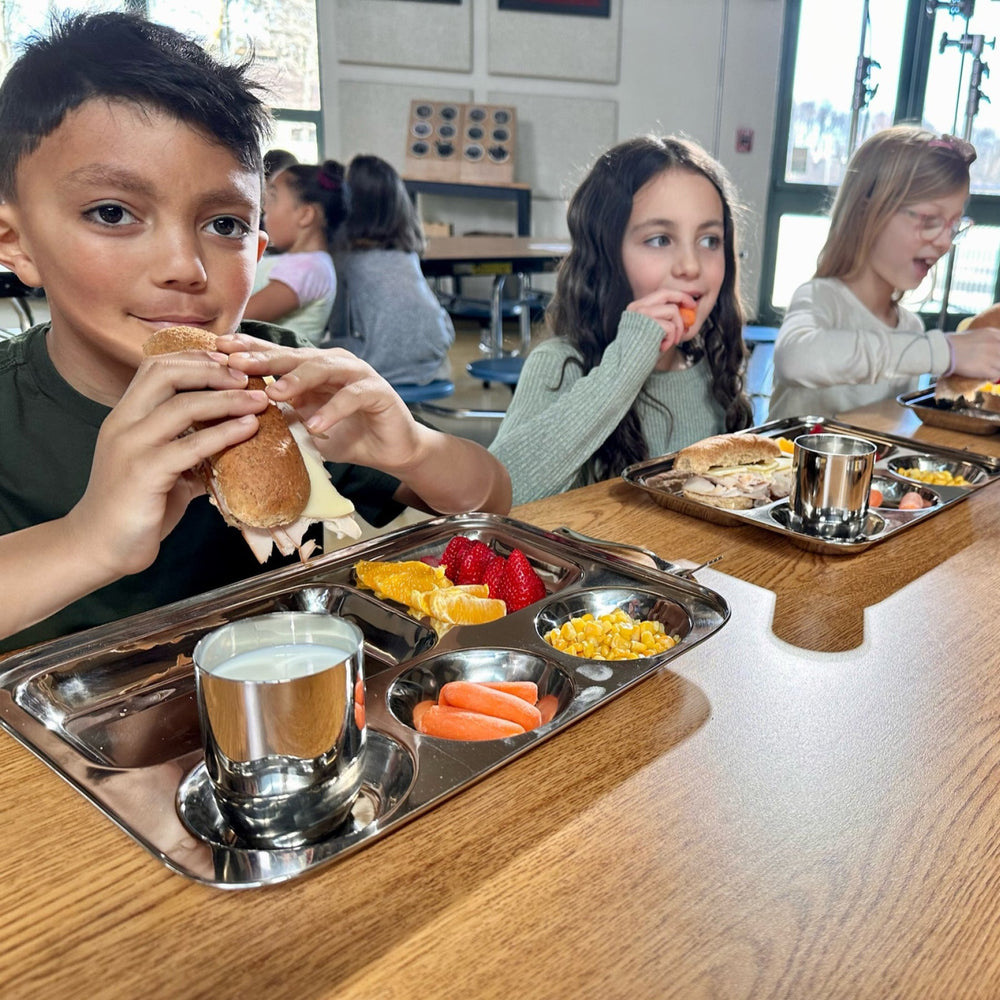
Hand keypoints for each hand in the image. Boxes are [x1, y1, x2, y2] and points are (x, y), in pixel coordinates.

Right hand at [66, 350, 269, 577]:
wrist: (100, 547)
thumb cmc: (136, 507)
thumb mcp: (165, 469)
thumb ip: (191, 450)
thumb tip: (232, 442)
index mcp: (125, 416)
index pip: (156, 368)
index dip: (194, 358)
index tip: (230, 362)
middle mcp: (123, 423)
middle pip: (167, 374)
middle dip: (212, 370)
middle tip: (248, 378)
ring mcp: (131, 446)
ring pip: (182, 406)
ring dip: (227, 399)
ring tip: (258, 400)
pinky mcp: (144, 473)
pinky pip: (191, 446)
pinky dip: (224, 433)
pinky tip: (248, 429)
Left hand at [218, 334, 421, 471]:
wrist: (390, 450)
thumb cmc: (345, 436)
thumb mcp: (304, 426)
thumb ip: (279, 415)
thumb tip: (234, 414)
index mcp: (312, 367)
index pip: (276, 354)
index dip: (247, 350)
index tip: (216, 349)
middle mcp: (333, 363)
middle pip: (294, 356)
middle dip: (263, 358)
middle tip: (235, 363)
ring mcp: (357, 373)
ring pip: (323, 369)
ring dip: (297, 380)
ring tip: (274, 394)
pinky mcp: (378, 391)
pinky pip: (352, 396)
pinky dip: (333, 411)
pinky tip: (315, 426)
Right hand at [626, 289, 697, 353]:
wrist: (628, 367)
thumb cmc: (641, 352)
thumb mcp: (654, 331)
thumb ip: (666, 319)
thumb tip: (687, 313)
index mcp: (637, 307)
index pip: (661, 293)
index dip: (678, 295)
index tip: (690, 303)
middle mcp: (637, 308)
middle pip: (666, 293)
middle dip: (683, 299)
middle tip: (692, 308)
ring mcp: (642, 315)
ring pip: (672, 310)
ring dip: (678, 327)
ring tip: (672, 341)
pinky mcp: (649, 325)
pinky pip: (671, 327)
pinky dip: (671, 339)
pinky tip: (662, 347)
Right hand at [947, 327, 999, 379]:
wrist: (945, 351)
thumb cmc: (954, 342)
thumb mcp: (975, 333)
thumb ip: (988, 338)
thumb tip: (991, 344)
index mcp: (993, 334)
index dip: (999, 350)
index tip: (996, 355)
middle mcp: (995, 344)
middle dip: (998, 360)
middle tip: (992, 364)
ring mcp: (992, 357)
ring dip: (997, 368)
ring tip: (990, 370)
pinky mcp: (986, 369)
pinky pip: (997, 375)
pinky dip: (993, 376)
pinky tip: (987, 376)